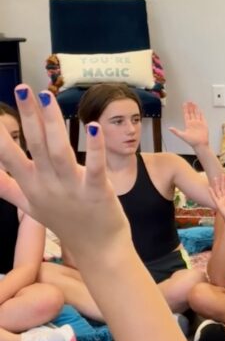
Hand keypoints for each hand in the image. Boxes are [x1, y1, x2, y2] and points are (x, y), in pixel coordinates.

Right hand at [0, 87, 129, 257]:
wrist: (99, 251)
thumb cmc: (66, 223)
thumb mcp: (31, 206)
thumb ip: (8, 188)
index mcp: (32, 186)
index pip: (10, 157)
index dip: (0, 137)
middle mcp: (48, 186)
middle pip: (35, 146)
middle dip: (28, 116)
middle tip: (23, 89)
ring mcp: (73, 189)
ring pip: (60, 152)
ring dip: (53, 124)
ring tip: (47, 98)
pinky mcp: (98, 193)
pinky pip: (95, 168)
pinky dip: (95, 149)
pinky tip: (93, 128)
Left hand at [168, 101, 209, 151]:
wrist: (200, 144)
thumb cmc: (192, 141)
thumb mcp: (182, 136)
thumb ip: (176, 131)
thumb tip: (169, 128)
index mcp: (188, 124)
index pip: (186, 114)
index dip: (185, 109)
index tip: (184, 104)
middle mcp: (193, 123)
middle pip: (191, 113)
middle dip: (190, 107)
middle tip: (189, 101)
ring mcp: (198, 123)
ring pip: (196, 114)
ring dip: (195, 108)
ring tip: (194, 103)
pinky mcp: (204, 125)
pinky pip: (202, 117)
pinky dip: (201, 113)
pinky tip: (200, 109)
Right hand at [210, 175, 224, 224]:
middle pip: (224, 187)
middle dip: (224, 181)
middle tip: (223, 174)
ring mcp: (221, 200)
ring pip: (219, 191)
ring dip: (217, 184)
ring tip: (216, 178)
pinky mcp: (218, 204)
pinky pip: (214, 197)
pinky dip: (212, 193)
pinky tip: (210, 188)